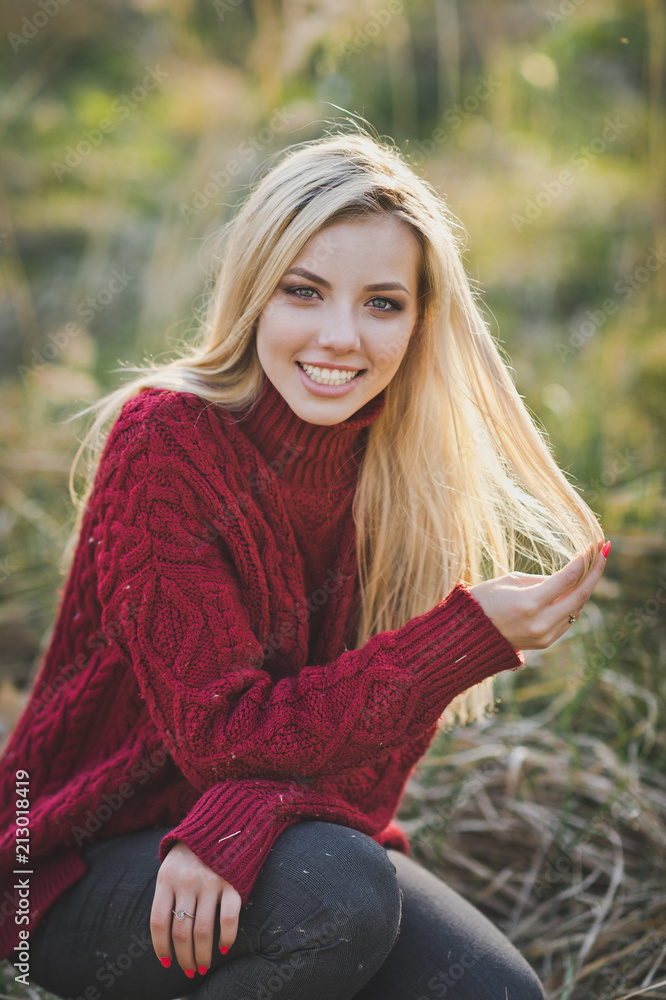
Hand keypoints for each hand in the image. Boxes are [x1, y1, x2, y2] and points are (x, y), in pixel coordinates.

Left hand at [150, 840, 240, 976]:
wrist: (224, 819)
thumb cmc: (193, 849)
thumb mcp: (171, 865)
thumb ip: (168, 893)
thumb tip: (166, 935)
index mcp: (166, 877)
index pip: (159, 922)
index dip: (161, 947)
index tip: (167, 962)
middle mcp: (187, 881)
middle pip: (181, 931)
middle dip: (184, 957)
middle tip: (189, 971)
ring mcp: (210, 881)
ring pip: (203, 931)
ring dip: (202, 955)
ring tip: (203, 966)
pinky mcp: (232, 882)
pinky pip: (228, 918)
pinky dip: (227, 938)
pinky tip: (225, 948)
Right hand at [469, 540, 608, 650]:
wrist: (468, 634)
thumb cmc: (485, 600)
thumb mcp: (510, 581)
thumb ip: (543, 580)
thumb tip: (569, 577)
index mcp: (529, 603)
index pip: (567, 578)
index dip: (584, 560)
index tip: (595, 545)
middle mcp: (541, 622)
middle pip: (581, 595)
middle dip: (596, 571)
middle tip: (605, 551)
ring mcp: (545, 635)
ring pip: (577, 608)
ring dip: (585, 587)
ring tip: (590, 567)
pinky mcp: (546, 642)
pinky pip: (568, 619)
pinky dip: (573, 603)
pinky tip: (574, 588)